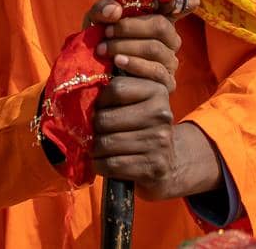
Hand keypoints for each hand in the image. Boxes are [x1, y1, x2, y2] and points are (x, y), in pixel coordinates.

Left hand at [81, 0, 197, 91]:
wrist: (95, 75)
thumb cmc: (101, 41)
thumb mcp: (97, 21)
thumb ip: (103, 9)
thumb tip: (115, 10)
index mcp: (160, 18)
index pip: (184, 3)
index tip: (161, 0)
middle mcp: (170, 39)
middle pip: (161, 25)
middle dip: (130, 27)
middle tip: (107, 32)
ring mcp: (170, 61)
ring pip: (155, 49)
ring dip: (126, 47)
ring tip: (104, 49)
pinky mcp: (166, 82)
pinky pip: (156, 71)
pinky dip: (135, 64)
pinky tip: (118, 62)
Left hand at [90, 74, 179, 195]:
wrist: (170, 164)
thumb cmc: (143, 128)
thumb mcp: (139, 102)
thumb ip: (117, 90)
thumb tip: (85, 89)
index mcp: (157, 92)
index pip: (116, 88)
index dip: (101, 100)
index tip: (101, 108)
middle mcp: (161, 115)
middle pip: (105, 118)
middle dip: (94, 128)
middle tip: (96, 133)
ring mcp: (159, 142)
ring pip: (105, 143)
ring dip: (95, 149)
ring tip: (99, 148)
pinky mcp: (154, 166)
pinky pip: (111, 164)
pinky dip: (99, 165)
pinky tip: (102, 163)